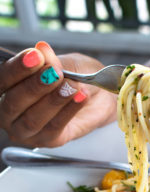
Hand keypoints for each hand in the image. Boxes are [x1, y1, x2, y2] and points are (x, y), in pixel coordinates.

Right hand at [0, 41, 116, 146]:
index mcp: (7, 88)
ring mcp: (26, 130)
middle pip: (13, 102)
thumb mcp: (66, 64)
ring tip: (71, 86)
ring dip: (53, 100)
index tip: (35, 56)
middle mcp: (10, 112)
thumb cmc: (76, 78)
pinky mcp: (47, 141)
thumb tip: (42, 50)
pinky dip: (68, 111)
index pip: (3, 79)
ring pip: (33, 119)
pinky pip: (54, 128)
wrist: (99, 97)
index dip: (18, 68)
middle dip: (35, 86)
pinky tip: (80, 98)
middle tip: (55, 73)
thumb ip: (52, 61)